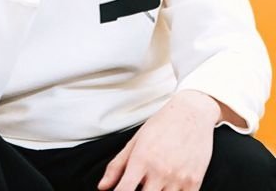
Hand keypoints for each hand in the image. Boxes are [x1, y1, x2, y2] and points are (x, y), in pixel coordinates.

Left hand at [98, 90, 219, 190]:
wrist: (192, 115)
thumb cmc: (160, 126)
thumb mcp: (134, 142)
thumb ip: (116, 166)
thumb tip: (102, 187)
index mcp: (141, 160)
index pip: (124, 189)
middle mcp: (160, 171)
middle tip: (139, 184)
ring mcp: (179, 178)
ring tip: (153, 183)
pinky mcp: (195, 182)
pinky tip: (167, 187)